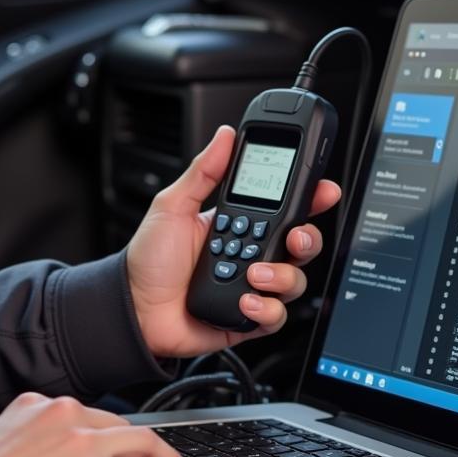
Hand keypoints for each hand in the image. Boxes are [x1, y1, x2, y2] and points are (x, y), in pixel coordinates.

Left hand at [127, 125, 340, 356]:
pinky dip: (266, 309)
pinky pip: (275, 316)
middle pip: (301, 245)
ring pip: (295, 281)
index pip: (286, 210)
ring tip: (252, 274)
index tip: (324, 190)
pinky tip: (246, 301)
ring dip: (281, 277)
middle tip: (294, 237)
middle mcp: (253, 257)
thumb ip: (203, 172)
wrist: (133, 309)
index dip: (311, 199)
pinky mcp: (249, 319)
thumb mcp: (173, 206)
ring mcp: (253, 288)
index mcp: (241, 226)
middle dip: (307, 239)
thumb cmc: (150, 261)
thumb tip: (224, 137)